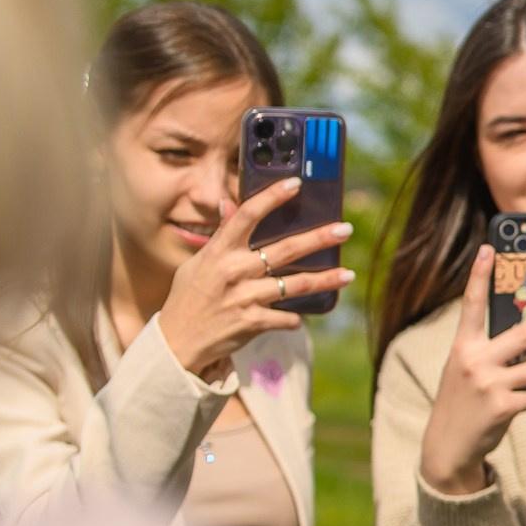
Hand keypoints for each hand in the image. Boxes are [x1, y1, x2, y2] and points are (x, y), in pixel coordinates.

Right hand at [154, 177, 354, 378]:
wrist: (176, 341)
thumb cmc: (189, 297)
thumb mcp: (198, 263)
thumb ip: (220, 236)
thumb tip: (229, 204)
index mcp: (218, 251)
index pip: (247, 215)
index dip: (272, 197)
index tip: (295, 184)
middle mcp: (233, 271)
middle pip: (285, 249)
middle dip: (319, 238)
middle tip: (345, 230)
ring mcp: (244, 297)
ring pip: (295, 285)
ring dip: (325, 280)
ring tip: (349, 275)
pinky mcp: (252, 322)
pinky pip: (286, 317)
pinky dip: (296, 318)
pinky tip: (303, 316)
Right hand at [416, 246, 525, 495]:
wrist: (448, 444)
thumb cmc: (463, 401)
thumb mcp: (467, 370)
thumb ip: (490, 350)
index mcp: (463, 346)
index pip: (472, 304)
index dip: (480, 274)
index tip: (490, 247)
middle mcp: (472, 360)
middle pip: (520, 334)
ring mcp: (487, 384)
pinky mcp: (501, 408)